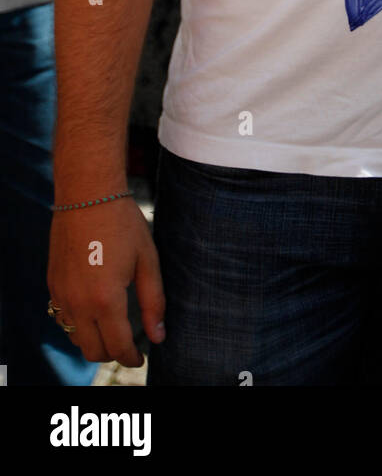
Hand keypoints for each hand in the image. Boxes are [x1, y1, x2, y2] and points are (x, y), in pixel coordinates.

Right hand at [47, 196, 165, 365]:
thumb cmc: (122, 223)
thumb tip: (158, 336)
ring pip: (75, 338)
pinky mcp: (52, 284)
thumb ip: (153, 302)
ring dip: (93, 340)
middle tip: (129, 344)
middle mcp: (78, 303)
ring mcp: (61, 295)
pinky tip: (94, 308)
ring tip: (113, 326)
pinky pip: (63, 318)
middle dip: (112, 354)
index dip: (131, 358)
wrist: (87, 194)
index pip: (117, 347)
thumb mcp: (147, 260)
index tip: (140, 358)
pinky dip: (78, 324)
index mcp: (106, 299)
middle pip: (93, 351)